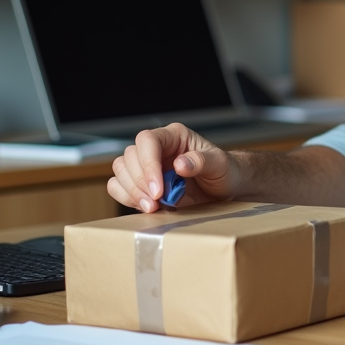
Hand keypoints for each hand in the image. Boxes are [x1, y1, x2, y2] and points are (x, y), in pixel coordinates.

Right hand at [107, 122, 240, 212]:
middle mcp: (157, 148)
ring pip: (121, 171)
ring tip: (152, 208)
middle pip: (130, 157)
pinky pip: (118, 186)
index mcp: (174, 136)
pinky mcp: (142, 184)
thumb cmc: (225, 171)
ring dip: (131, 192)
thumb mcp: (220, 164)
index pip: (148, 141)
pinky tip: (146, 207)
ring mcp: (147, 166)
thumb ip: (201, 161)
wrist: (225, 189)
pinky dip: (126, 198)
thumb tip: (179, 164)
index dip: (148, 164)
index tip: (158, 189)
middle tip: (156, 203)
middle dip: (140, 183)